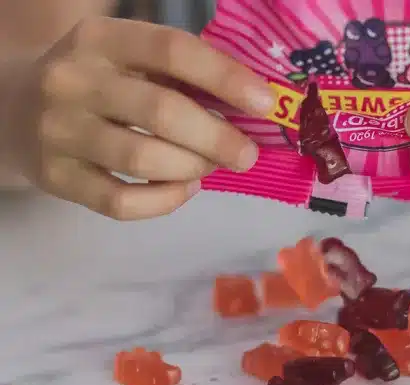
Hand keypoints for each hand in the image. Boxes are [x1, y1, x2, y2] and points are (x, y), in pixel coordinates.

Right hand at [2, 17, 274, 219]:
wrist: (14, 108)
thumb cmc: (96, 82)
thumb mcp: (127, 59)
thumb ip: (180, 75)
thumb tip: (253, 107)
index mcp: (101, 39)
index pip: (173, 51)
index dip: (226, 78)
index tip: (265, 104)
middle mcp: (73, 80)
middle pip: (162, 111)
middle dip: (218, 138)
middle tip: (246, 155)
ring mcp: (59, 131)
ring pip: (144, 159)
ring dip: (193, 168)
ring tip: (209, 167)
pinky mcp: (55, 177)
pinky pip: (120, 201)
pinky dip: (164, 200)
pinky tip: (182, 189)